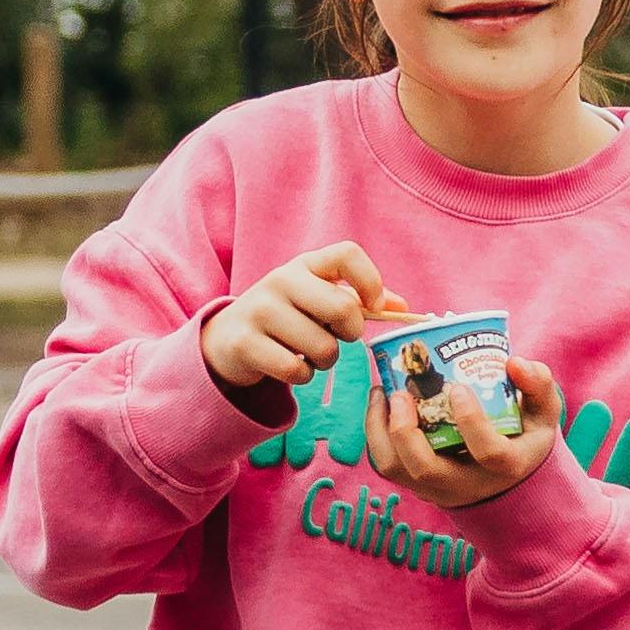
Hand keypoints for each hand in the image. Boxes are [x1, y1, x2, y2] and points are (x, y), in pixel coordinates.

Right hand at [203, 242, 387, 400]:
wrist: (225, 339)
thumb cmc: (287, 318)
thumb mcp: (318, 301)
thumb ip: (360, 302)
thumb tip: (403, 308)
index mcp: (305, 265)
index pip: (347, 254)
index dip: (370, 280)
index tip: (374, 306)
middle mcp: (280, 280)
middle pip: (342, 308)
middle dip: (351, 333)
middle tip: (337, 338)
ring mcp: (259, 310)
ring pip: (323, 347)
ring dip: (325, 360)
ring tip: (308, 353)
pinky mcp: (244, 343)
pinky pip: (296, 370)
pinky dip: (302, 376)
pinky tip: (289, 366)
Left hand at [362, 349, 567, 514]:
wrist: (508, 480)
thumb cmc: (524, 437)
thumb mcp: (543, 413)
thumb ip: (537, 384)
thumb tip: (514, 362)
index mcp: (506, 466)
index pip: (488, 452)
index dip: (471, 421)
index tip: (459, 388)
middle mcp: (467, 484)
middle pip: (426, 468)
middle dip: (406, 430)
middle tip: (402, 393)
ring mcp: (437, 488)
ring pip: (396, 469)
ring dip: (381, 431)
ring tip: (383, 394)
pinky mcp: (416, 485)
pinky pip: (386, 465)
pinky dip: (375, 434)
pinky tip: (380, 404)